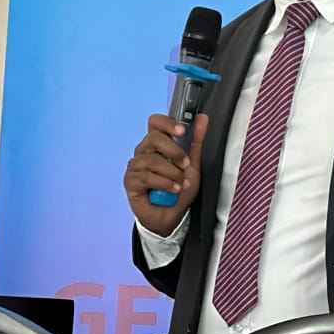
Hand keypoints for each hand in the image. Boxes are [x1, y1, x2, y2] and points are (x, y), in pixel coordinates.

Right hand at [123, 113, 207, 236]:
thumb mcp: (193, 165)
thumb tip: (202, 118)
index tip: (182, 130)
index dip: (167, 123)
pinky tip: (173, 190)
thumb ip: (196, 142)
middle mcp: (144, 152)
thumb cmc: (180, 188)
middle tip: (186, 165)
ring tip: (181, 184)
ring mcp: (135, 166)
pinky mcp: (131, 182)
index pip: (155, 123)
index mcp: (157, 144)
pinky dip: (164, 184)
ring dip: (172, 174)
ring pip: (152, 160)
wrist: (172, 215)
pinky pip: (146, 177)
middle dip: (174, 151)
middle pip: (153, 138)